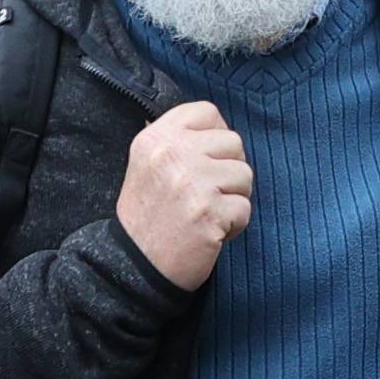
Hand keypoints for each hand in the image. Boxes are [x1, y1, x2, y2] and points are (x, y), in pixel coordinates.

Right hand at [115, 102, 253, 289]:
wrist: (134, 266)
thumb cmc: (147, 216)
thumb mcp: (146, 165)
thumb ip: (176, 140)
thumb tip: (213, 124)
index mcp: (155, 139)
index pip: (206, 111)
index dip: (216, 134)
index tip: (208, 158)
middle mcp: (172, 154)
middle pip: (233, 142)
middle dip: (228, 170)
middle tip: (206, 194)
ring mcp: (192, 183)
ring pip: (244, 174)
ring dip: (233, 198)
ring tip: (207, 213)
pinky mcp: (209, 212)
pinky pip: (245, 208)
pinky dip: (234, 225)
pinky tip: (210, 232)